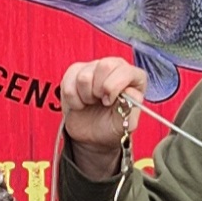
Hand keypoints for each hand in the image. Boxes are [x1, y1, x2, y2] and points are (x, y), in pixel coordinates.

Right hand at [59, 57, 147, 177]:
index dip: (114, 88)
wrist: (91, 134)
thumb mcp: (124, 125)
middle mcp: (115, 67)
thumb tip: (131, 94)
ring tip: (91, 102)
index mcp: (133, 77)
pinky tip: (81, 102)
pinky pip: (68, 83)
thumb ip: (130, 111)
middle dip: (99, 90)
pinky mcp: (75, 71)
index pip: (125, 71)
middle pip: (104, 66)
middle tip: (100, 102)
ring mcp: (94, 67)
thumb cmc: (111, 126)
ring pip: (84, 77)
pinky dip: (73, 99)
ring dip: (86, 97)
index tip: (108, 102)